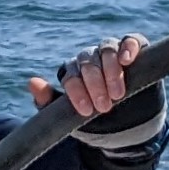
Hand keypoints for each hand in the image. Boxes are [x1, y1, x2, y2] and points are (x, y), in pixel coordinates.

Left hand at [29, 34, 145, 119]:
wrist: (127, 128)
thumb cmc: (94, 121)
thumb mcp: (69, 116)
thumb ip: (48, 102)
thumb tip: (32, 82)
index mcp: (74, 72)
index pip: (70, 75)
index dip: (76, 90)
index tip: (85, 110)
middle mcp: (92, 58)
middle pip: (88, 61)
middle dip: (94, 84)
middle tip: (104, 107)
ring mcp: (113, 53)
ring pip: (106, 49)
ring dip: (110, 70)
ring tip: (117, 94)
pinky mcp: (136, 52)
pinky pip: (132, 41)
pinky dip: (128, 47)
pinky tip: (126, 61)